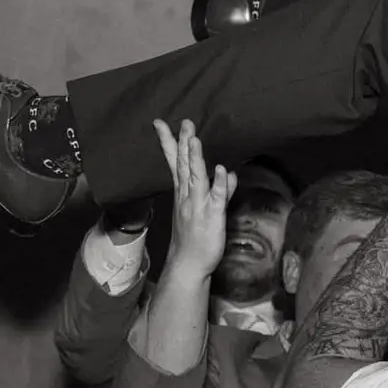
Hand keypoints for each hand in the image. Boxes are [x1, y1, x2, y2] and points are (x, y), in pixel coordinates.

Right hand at [153, 119, 234, 278]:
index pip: (176, 163)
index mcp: (184, 193)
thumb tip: (226, 174)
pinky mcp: (212, 217)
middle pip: (184, 166)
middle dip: (183, 143)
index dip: (169, 143)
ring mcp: (198, 206)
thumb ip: (219, 190)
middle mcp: (188, 197)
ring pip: (196, 178)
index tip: (161, 124)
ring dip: (195, 158)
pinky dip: (218, 184)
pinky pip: (215, 198)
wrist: (188, 264)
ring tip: (194, 139)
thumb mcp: (207, 210)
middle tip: (185, 122)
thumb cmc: (196, 238)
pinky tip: (221, 169)